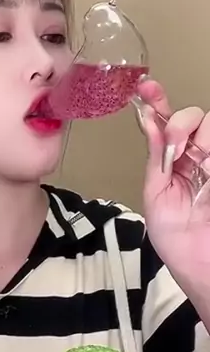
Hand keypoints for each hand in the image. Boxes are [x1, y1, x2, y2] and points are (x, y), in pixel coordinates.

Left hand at [138, 79, 209, 298]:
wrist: (200, 265)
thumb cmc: (176, 238)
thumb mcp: (156, 195)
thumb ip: (157, 158)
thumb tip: (149, 121)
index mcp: (175, 162)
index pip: (168, 123)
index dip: (158, 101)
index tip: (147, 86)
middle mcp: (199, 157)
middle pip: (196, 117)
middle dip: (182, 123)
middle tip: (176, 146)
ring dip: (201, 135)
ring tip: (195, 160)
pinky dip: (209, 150)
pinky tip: (206, 165)